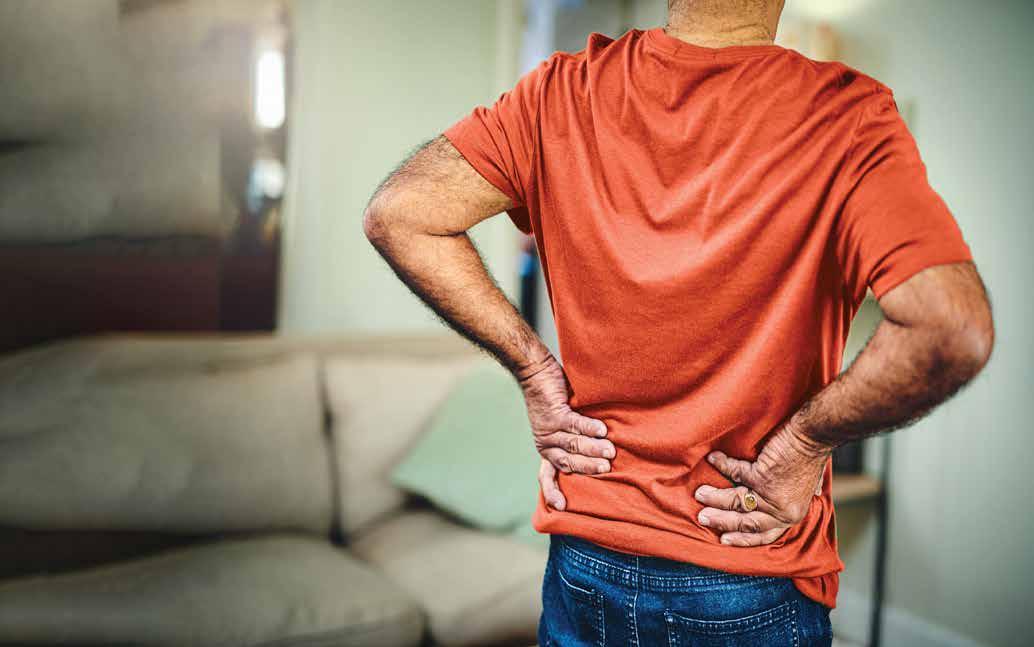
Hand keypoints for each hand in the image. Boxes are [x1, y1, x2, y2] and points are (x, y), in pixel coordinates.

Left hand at [517, 354, 613, 510]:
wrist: (535, 371)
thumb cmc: (554, 397)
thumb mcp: (560, 424)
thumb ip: (573, 438)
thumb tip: (602, 452)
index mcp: (546, 448)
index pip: (546, 475)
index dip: (553, 491)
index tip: (562, 507)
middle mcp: (545, 442)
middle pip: (568, 462)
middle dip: (588, 467)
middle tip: (607, 467)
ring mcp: (549, 429)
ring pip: (573, 444)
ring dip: (593, 448)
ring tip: (611, 451)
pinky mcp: (555, 413)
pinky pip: (575, 424)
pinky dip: (590, 428)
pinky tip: (603, 430)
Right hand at [693, 423, 830, 546]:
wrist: (814, 436)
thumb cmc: (811, 457)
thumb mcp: (809, 485)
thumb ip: (800, 495)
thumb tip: (804, 497)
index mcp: (791, 515)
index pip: (764, 534)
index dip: (742, 538)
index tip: (724, 539)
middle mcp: (781, 510)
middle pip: (746, 521)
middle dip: (721, 521)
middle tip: (703, 518)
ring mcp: (771, 495)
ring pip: (736, 501)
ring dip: (715, 498)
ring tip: (699, 494)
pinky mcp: (762, 476)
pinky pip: (735, 473)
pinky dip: (722, 464)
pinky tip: (713, 459)